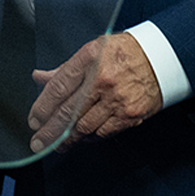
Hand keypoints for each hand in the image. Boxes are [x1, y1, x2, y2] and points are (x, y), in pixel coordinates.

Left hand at [28, 32, 163, 152]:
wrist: (160, 58)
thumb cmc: (123, 53)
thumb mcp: (91, 50)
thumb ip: (65, 69)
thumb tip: (40, 78)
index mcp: (89, 59)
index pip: (58, 88)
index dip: (42, 108)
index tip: (34, 120)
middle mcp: (102, 80)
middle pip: (68, 112)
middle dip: (50, 132)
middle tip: (38, 143)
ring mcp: (117, 99)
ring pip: (85, 126)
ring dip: (68, 138)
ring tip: (57, 145)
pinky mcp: (130, 114)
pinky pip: (104, 132)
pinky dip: (90, 137)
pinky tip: (81, 138)